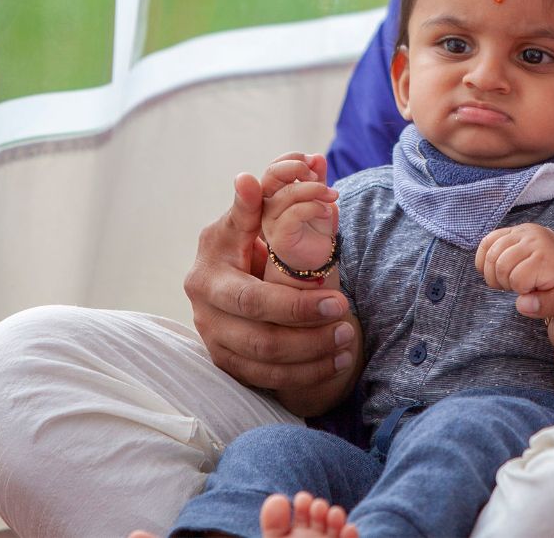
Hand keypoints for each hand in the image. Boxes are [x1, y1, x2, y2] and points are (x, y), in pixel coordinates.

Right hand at [184, 153, 355, 391]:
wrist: (238, 278)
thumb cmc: (251, 239)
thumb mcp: (253, 219)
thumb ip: (260, 202)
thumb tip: (259, 175)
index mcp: (211, 266)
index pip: (254, 295)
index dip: (296, 303)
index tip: (340, 298)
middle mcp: (205, 306)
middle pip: (260, 333)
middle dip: (308, 328)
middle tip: (346, 314)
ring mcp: (213, 337)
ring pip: (265, 359)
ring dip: (312, 353)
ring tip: (347, 337)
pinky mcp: (226, 360)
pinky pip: (267, 378)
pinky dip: (306, 373)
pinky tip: (337, 360)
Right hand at [260, 155, 339, 274]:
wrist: (316, 261)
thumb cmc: (314, 229)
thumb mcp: (318, 198)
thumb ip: (316, 179)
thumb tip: (318, 157)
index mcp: (273, 194)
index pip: (275, 167)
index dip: (293, 158)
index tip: (315, 161)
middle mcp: (266, 206)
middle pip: (272, 174)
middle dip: (297, 167)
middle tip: (317, 175)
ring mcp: (270, 222)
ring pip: (287, 194)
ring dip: (314, 189)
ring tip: (332, 196)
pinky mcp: (279, 237)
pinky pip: (294, 214)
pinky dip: (314, 207)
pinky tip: (326, 212)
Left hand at [475, 224, 553, 293]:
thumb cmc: (551, 276)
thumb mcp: (525, 259)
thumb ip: (505, 255)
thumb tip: (481, 266)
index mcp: (522, 230)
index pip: (487, 242)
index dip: (484, 264)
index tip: (496, 278)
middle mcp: (530, 232)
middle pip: (492, 257)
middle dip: (496, 279)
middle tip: (513, 287)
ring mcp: (538, 243)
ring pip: (501, 268)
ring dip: (510, 285)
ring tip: (526, 287)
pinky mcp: (544, 259)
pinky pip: (517, 280)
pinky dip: (522, 291)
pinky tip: (536, 289)